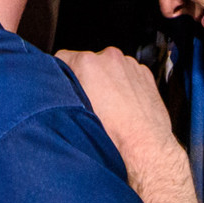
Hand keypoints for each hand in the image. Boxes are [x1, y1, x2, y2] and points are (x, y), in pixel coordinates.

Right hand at [57, 48, 183, 178]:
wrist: (144, 145)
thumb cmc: (112, 135)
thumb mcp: (75, 112)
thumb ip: (65, 91)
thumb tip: (58, 85)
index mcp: (88, 63)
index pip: (62, 57)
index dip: (61, 73)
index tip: (65, 86)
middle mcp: (110, 58)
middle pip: (88, 61)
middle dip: (87, 78)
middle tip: (89, 102)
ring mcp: (129, 65)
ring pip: (109, 67)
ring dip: (107, 80)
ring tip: (110, 106)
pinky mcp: (144, 73)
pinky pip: (128, 73)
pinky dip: (125, 84)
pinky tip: (124, 104)